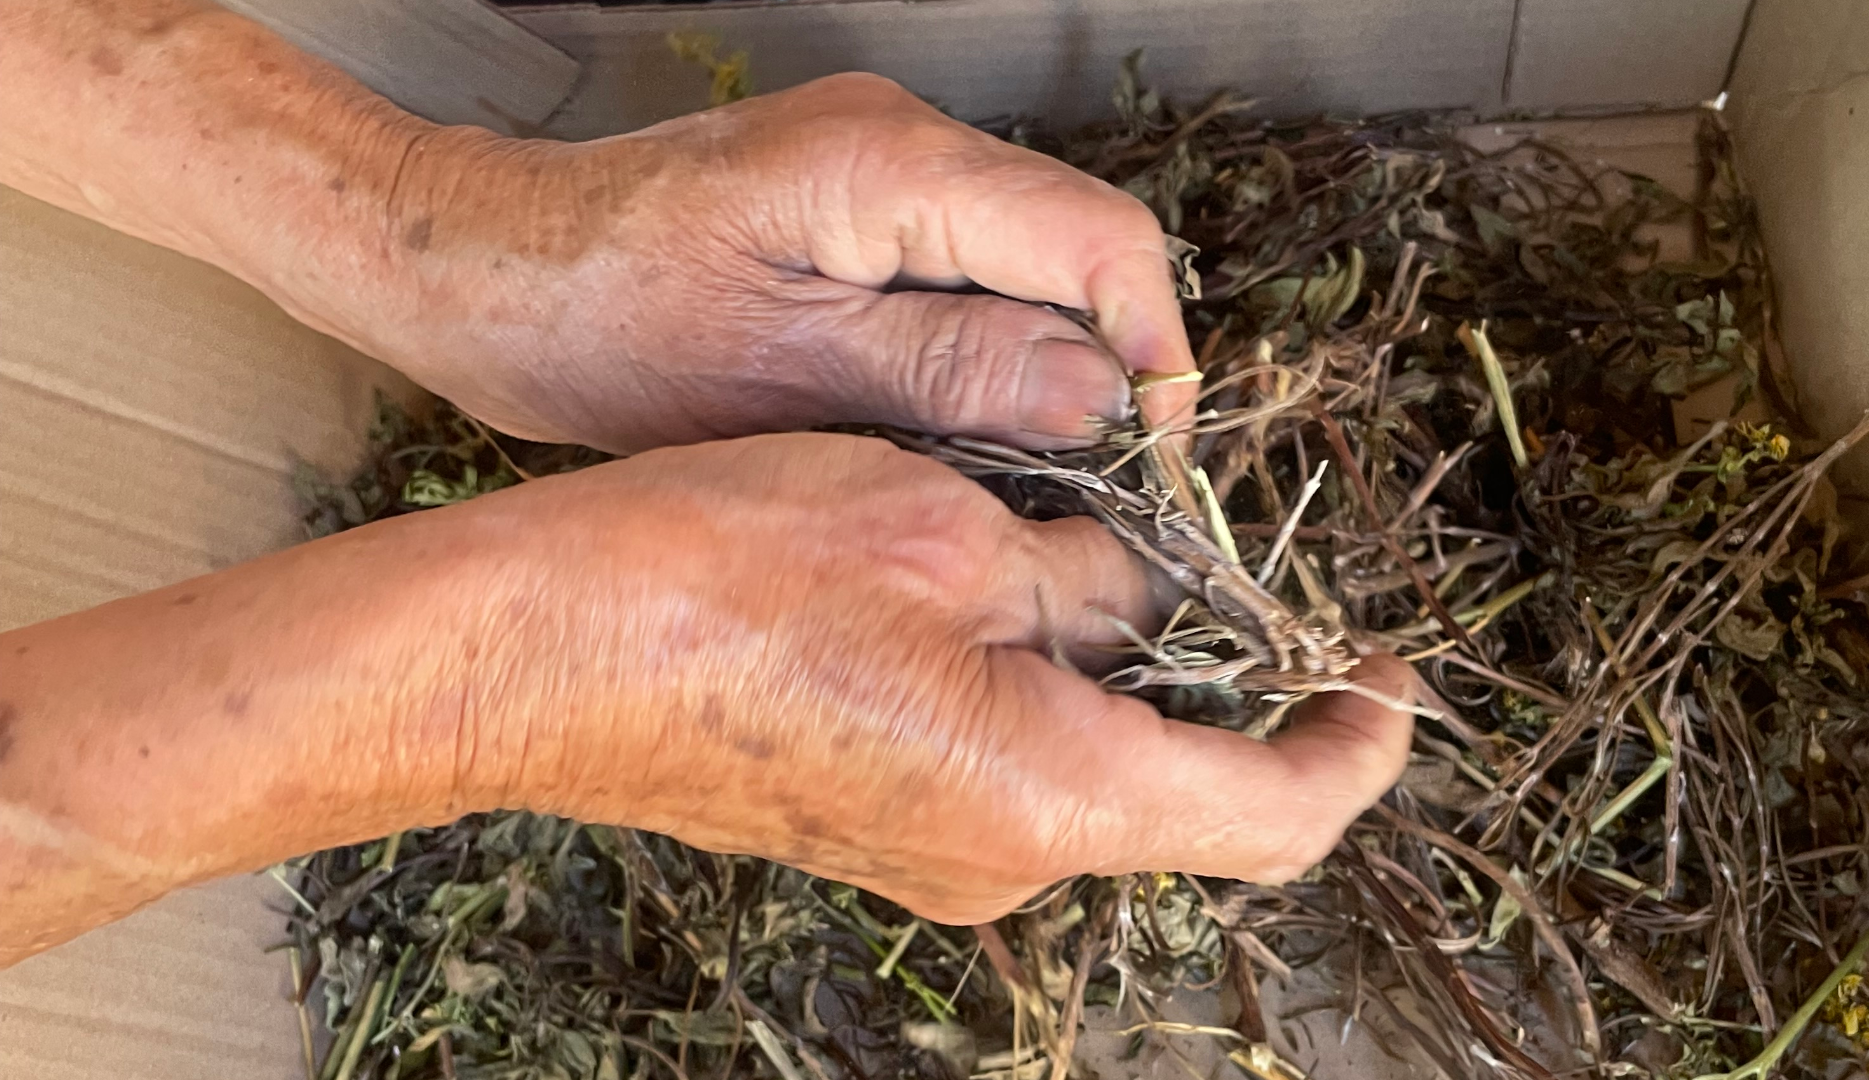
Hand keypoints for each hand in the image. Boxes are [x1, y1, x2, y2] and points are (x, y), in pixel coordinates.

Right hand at [0, 432, 1412, 959]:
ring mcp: (932, 861)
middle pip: (1187, 800)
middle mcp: (1001, 864)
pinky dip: (1052, 700)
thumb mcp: (942, 524)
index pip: (1274, 812)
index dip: (1356, 747)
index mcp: (1047, 794)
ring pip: (1094, 778)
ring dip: (1131, 685)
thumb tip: (1131, 587)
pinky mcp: (878, 831)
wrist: (531, 649)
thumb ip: (1079, 572)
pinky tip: (1011, 599)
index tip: (1387, 675)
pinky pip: (1013, 775)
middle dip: (1237, 693)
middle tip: (1244, 579)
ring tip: (1107, 559)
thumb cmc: (720, 571)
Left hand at [366, 74, 1195, 452]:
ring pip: (1027, 259)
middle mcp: (901, 139)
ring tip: (1008, 462)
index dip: (1149, 350)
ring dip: (1040, 360)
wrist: (480, 270)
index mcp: (889, 166)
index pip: (1097, 237)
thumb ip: (947, 371)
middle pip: (1076, 243)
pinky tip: (945, 417)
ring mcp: (879, 162)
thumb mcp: (780, 373)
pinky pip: (963, 265)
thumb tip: (1098, 390)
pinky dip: (980, 344)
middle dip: (1099, 363)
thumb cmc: (595, 322)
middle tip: (1081, 481)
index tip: (1147, 456)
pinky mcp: (853, 199)